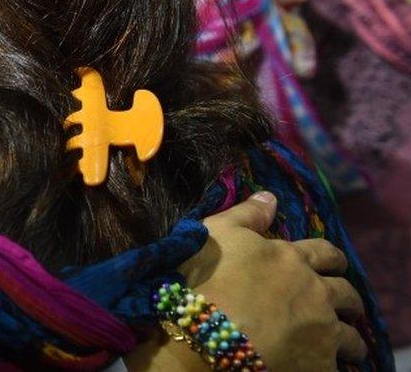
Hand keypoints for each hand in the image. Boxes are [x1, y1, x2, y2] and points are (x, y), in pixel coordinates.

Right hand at [125, 193, 366, 370]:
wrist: (200, 333)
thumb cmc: (203, 277)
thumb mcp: (216, 232)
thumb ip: (247, 214)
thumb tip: (271, 196)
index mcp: (293, 259)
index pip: (327, 254)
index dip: (332, 259)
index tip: (333, 266)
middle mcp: (315, 293)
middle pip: (347, 295)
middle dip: (347, 300)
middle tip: (343, 307)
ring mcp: (321, 332)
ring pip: (351, 338)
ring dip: (349, 340)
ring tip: (343, 347)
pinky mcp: (318, 366)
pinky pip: (337, 368)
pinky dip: (333, 366)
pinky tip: (322, 366)